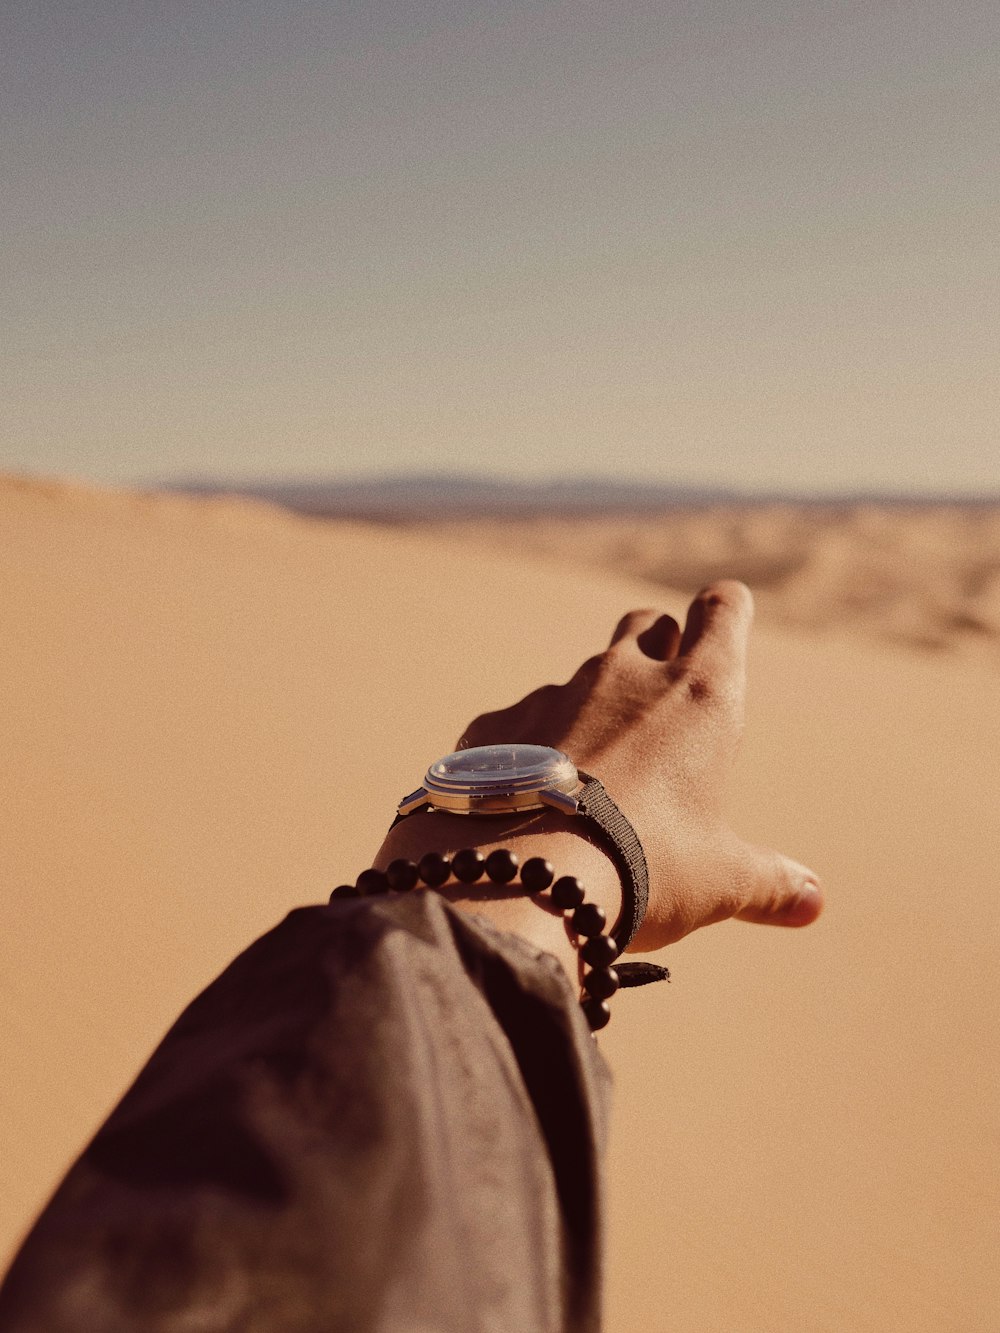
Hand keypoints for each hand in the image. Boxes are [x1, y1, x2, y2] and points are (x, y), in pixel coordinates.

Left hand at [458, 582, 822, 952]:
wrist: (528, 879)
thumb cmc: (644, 870)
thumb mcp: (718, 881)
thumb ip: (768, 882)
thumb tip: (813, 902)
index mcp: (699, 695)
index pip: (725, 609)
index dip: (726, 610)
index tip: (726, 617)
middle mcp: (626, 676)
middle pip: (647, 624)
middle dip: (658, 647)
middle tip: (663, 701)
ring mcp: (554, 694)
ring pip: (580, 677)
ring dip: (592, 710)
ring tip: (594, 779)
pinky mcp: (497, 725)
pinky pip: (518, 723)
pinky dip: (529, 749)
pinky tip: (530, 800)